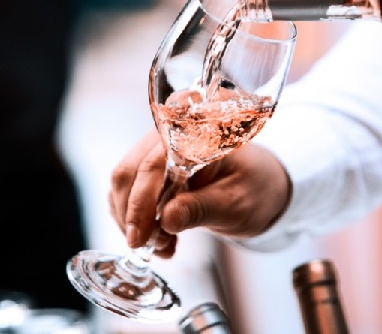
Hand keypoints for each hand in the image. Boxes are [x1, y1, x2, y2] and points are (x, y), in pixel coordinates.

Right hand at [109, 128, 291, 257]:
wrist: (258, 183)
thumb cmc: (253, 188)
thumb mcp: (235, 203)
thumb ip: (201, 209)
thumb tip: (167, 220)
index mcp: (193, 134)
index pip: (152, 166)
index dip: (140, 204)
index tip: (139, 239)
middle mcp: (168, 133)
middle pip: (129, 172)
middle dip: (133, 216)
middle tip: (152, 248)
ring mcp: (155, 148)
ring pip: (123, 183)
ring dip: (132, 220)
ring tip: (162, 245)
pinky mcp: (149, 167)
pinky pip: (128, 191)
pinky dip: (135, 218)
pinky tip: (158, 237)